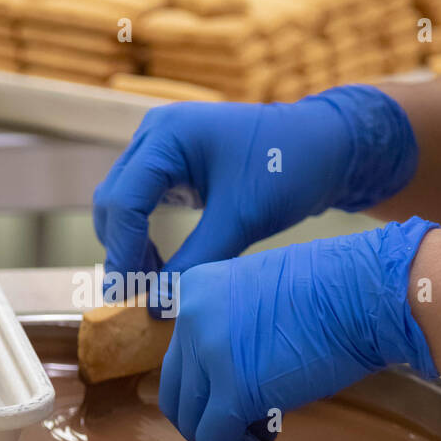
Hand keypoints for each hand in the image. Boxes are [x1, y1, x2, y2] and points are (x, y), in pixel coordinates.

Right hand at [93, 86, 418, 293]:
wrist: (327, 144)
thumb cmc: (290, 169)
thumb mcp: (241, 220)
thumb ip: (195, 262)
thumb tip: (156, 307)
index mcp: (167, 135)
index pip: (123, 201)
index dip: (121, 254)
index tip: (125, 297)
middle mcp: (155, 133)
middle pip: (113, 200)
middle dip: (121, 250)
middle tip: (137, 295)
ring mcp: (161, 143)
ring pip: (122, 202)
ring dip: (130, 243)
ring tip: (152, 281)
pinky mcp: (172, 159)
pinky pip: (141, 199)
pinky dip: (143, 232)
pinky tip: (160, 262)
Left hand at [159, 218, 438, 440]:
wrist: (366, 292)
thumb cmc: (336, 289)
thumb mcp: (264, 296)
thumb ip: (236, 332)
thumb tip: (234, 382)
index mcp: (197, 288)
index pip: (183, 354)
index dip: (204, 388)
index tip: (229, 404)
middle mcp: (191, 317)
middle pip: (178, 390)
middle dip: (205, 420)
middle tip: (238, 433)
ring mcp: (207, 353)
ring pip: (192, 420)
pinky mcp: (233, 390)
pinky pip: (216, 439)